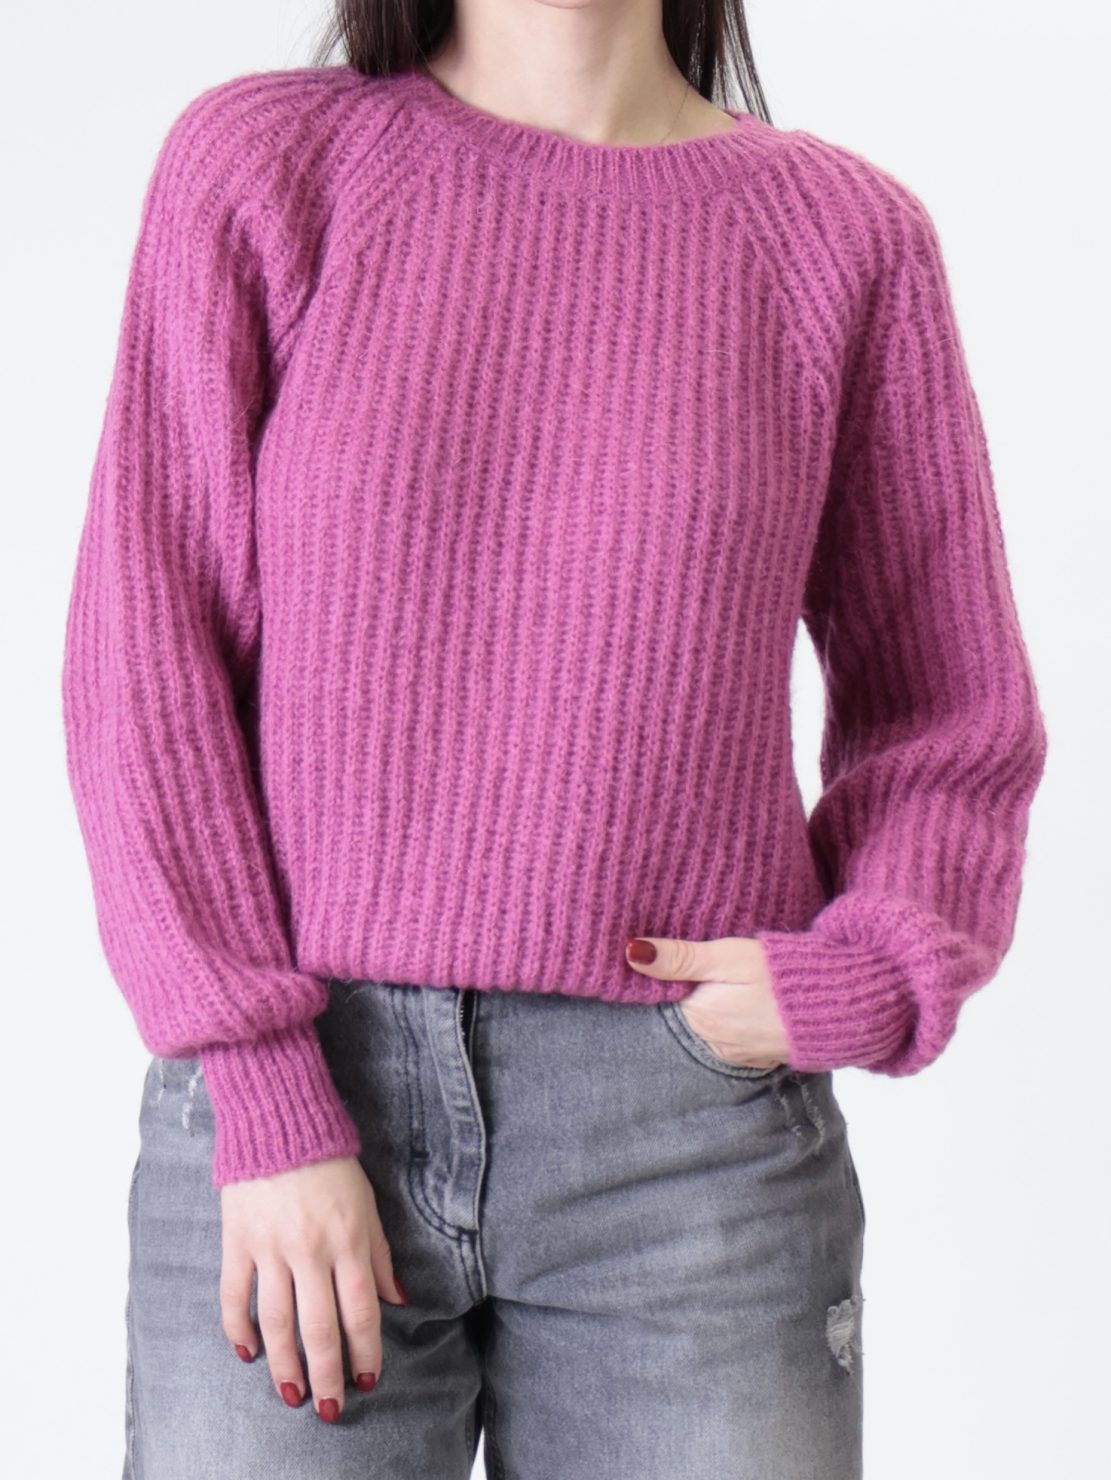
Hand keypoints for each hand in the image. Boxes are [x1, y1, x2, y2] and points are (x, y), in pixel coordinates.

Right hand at [219, 1154, 405, 1420]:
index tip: (366, 1380)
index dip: (364, 1352)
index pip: (359, 1311)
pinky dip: (239, 1329)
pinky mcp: (238, 1240)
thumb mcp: (367, 1204)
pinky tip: (248, 1353)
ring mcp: (271, 1247)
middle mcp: (311, 1249)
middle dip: (327, 1374)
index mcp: (349, 1240)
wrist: (280, 1119)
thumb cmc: (332, 1163)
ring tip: (292, 1395)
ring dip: (285, 1365)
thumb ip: (379, 1255)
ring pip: (277, 1321)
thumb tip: (396, 1300)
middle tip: (328, 1408)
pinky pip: (235, 1295)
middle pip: (319, 1327)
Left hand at [625, 934, 790, 1070]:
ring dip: (715, 1006)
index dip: (667, 973)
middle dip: (692, 991)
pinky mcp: (762, 1055)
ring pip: (711, 1025)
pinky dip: (737, 1019)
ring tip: (731, 982)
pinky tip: (750, 1001)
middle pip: (687, 1011)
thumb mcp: (728, 956)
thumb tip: (630, 953)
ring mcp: (739, 1053)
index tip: (676, 954)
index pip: (664, 995)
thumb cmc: (784, 975)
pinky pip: (736, 1036)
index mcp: (699, 1017)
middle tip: (710, 965)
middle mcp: (713, 1042)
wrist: (843, 1005)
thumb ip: (680, 957)